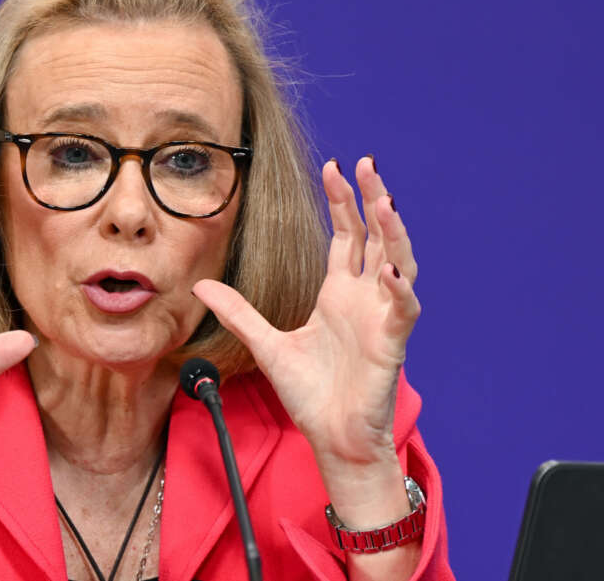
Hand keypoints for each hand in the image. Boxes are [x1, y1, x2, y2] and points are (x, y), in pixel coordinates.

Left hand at [193, 156, 419, 472]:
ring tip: (385, 202)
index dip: (342, 202)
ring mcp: (381, 318)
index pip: (347, 236)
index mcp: (338, 294)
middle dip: (372, 200)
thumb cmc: (311, 394)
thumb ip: (238, 312)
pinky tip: (391, 268)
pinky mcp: (391, 344)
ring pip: (399, 262)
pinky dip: (400, 289)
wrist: (333, 439)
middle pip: (375, 237)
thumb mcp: (266, 344)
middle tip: (366, 164)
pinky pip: (403, 310)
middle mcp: (364, 298)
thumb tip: (201, 285)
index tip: (334, 167)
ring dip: (394, 233)